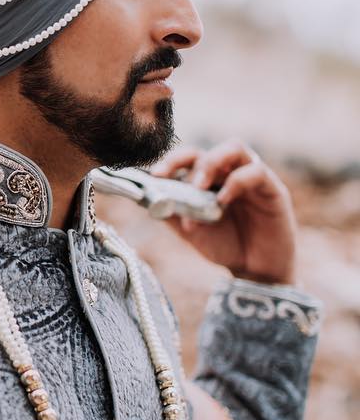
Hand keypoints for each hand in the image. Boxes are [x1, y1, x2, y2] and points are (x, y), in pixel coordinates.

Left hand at [151, 141, 297, 284]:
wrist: (254, 271)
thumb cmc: (224, 245)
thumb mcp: (191, 231)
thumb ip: (171, 213)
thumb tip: (145, 199)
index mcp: (209, 180)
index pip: (190, 157)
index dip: (171, 160)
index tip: (156, 175)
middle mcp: (230, 173)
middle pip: (209, 148)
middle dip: (185, 160)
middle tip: (173, 179)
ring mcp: (252, 179)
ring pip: (235, 149)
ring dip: (211, 163)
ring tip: (198, 187)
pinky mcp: (273, 190)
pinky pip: (256, 172)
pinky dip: (236, 182)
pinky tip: (222, 201)